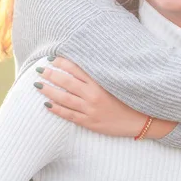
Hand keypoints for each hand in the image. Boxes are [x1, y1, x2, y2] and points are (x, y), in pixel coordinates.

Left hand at [33, 57, 148, 136]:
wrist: (142, 119)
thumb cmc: (131, 97)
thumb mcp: (118, 81)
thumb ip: (102, 73)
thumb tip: (86, 61)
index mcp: (101, 82)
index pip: (77, 69)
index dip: (63, 63)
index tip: (52, 58)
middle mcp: (94, 95)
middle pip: (67, 82)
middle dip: (51, 74)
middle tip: (39, 69)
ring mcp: (91, 110)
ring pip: (64, 98)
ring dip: (49, 91)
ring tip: (38, 84)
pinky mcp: (90, 122)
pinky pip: (69, 115)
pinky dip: (57, 109)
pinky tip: (47, 104)